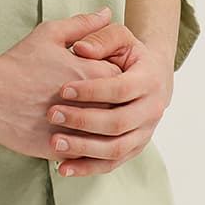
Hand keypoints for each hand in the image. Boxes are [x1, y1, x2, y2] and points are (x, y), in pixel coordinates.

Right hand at [0, 8, 123, 160]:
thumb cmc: (18, 62)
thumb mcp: (51, 34)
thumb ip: (83, 24)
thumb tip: (106, 12)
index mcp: (93, 75)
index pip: (124, 79)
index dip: (113, 77)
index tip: (99, 75)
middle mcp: (91, 105)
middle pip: (118, 108)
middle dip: (110, 104)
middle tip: (92, 99)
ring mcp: (77, 131)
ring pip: (103, 135)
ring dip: (98, 128)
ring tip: (81, 116)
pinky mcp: (61, 150)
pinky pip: (83, 153)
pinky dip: (81, 146)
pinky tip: (71, 135)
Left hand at [46, 20, 174, 175]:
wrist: (151, 76)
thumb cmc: (127, 53)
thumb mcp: (118, 37)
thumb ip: (100, 37)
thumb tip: (81, 49)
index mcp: (149, 79)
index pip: (120, 89)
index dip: (92, 90)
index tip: (62, 89)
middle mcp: (152, 109)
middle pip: (118, 123)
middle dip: (83, 120)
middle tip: (52, 114)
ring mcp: (144, 133)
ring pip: (116, 149)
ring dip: (83, 148)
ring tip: (54, 143)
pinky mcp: (133, 148)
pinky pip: (111, 164)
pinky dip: (87, 168)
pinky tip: (62, 168)